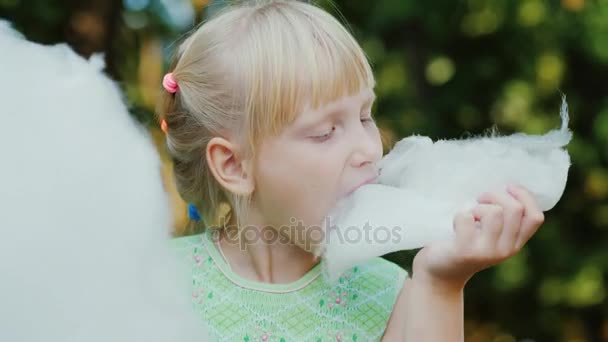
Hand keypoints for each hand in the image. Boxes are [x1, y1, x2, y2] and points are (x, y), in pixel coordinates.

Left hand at [412, 184, 544, 289]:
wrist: (439, 274)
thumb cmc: (463, 244)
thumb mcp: (489, 234)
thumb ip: (502, 218)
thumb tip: (504, 185)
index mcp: (516, 242)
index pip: (536, 217)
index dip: (525, 196)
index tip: (507, 188)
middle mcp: (506, 249)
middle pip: (515, 209)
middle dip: (496, 195)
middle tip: (479, 198)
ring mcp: (487, 252)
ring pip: (494, 212)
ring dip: (478, 206)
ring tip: (469, 214)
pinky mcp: (465, 251)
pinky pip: (467, 218)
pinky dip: (460, 214)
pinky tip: (455, 224)